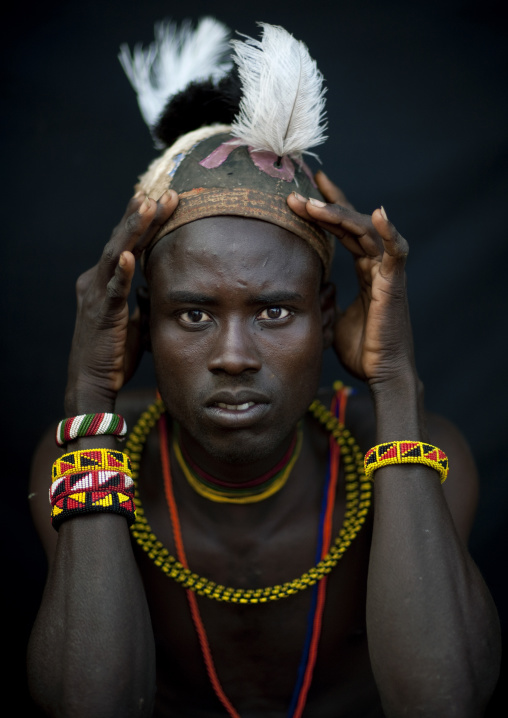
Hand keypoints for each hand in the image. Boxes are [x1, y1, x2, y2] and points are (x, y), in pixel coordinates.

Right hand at [65, 190, 178, 412]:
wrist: (93, 382)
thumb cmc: (114, 354)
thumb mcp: (136, 321)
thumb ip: (143, 301)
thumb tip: (158, 287)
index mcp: (106, 281)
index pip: (130, 244)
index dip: (148, 222)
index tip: (168, 201)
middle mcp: (97, 280)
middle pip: (123, 240)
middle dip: (144, 215)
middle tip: (166, 193)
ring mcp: (96, 295)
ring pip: (116, 254)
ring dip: (132, 230)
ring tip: (147, 206)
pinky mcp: (101, 313)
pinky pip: (112, 289)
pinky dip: (120, 271)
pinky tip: (128, 254)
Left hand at [287, 172, 414, 385]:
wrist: (382, 374)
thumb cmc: (364, 351)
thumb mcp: (334, 318)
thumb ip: (326, 299)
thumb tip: (309, 289)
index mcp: (365, 271)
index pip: (346, 231)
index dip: (328, 209)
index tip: (305, 192)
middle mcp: (377, 266)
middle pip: (352, 224)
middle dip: (324, 206)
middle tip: (295, 194)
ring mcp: (387, 273)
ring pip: (365, 231)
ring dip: (338, 214)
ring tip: (311, 203)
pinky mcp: (394, 285)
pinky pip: (395, 252)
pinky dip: (389, 232)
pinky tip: (379, 214)